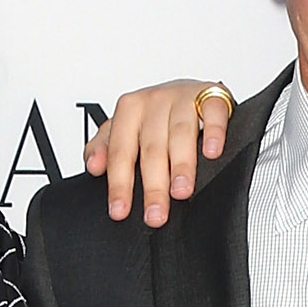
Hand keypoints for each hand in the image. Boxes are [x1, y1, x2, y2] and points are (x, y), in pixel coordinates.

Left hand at [83, 81, 230, 225]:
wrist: (191, 91)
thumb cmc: (158, 115)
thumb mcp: (126, 128)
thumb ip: (105, 146)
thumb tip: (93, 166)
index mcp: (129, 109)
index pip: (120, 150)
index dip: (119, 183)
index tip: (120, 211)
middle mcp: (154, 101)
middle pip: (151, 148)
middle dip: (153, 185)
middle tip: (155, 214)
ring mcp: (183, 97)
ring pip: (181, 133)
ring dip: (181, 164)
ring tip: (181, 191)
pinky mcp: (212, 95)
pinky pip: (213, 111)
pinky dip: (214, 132)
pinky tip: (212, 152)